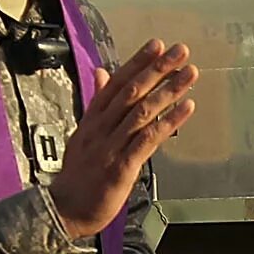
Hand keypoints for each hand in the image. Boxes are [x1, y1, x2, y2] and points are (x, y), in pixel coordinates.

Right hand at [50, 41, 197, 239]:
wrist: (64, 209)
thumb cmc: (78, 174)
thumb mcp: (84, 133)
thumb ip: (96, 102)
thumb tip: (102, 72)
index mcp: (92, 119)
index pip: (116, 83)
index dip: (137, 62)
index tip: (157, 44)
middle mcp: (101, 128)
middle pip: (131, 92)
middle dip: (157, 69)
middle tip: (181, 50)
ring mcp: (110, 147)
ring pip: (142, 112)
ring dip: (168, 91)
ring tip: (189, 74)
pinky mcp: (121, 167)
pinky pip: (148, 140)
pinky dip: (169, 123)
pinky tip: (187, 109)